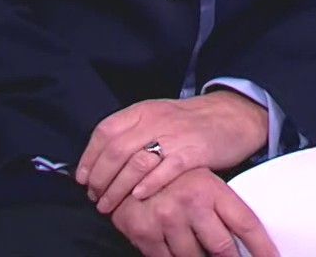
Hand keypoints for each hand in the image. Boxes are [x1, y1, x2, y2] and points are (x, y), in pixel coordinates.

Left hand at [77, 92, 269, 214]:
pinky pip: (166, 170)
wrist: (233, 116)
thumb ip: (132, 132)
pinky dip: (148, 185)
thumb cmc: (191, 122)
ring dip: (117, 188)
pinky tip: (138, 197)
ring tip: (109, 205)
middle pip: (116, 150)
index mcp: (144, 110)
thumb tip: (100, 158)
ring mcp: (175, 135)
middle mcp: (156, 120)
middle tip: (94, 197)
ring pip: (136, 163)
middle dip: (100, 178)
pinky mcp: (194, 151)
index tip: (82, 179)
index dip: (89, 157)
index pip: (105, 131)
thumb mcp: (158, 116)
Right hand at [109, 166, 279, 256]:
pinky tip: (181, 251)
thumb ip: (222, 205)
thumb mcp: (203, 180)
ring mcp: (166, 220)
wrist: (125, 165)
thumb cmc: (172, 176)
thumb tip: (244, 235)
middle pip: (223, 248)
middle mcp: (190, 204)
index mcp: (211, 188)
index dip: (262, 248)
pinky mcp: (144, 235)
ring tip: (203, 250)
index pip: (246, 224)